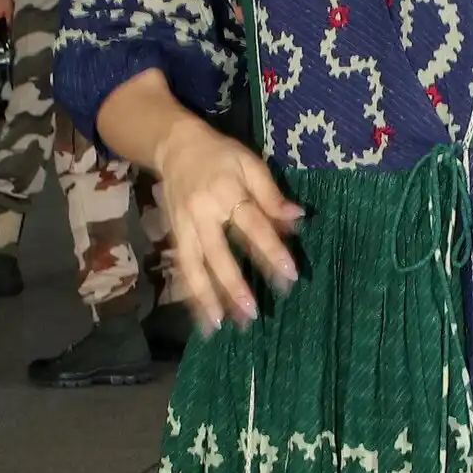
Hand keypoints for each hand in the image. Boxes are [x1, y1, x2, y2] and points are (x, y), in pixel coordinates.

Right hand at [154, 113, 301, 333]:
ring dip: (207, 298)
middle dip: (234, 285)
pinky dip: (193, 295)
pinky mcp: (175, 236)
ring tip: (221, 325)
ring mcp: (184, 227)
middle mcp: (202, 213)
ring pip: (194, 267)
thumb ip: (271, 194)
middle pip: (218, 253)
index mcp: (226, 192)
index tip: (290, 274)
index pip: (252, 226)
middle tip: (253, 312)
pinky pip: (183, 269)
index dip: (271, 250)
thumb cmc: (221, 156)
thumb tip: (297, 218)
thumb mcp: (250, 164)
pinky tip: (205, 317)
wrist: (175, 146)